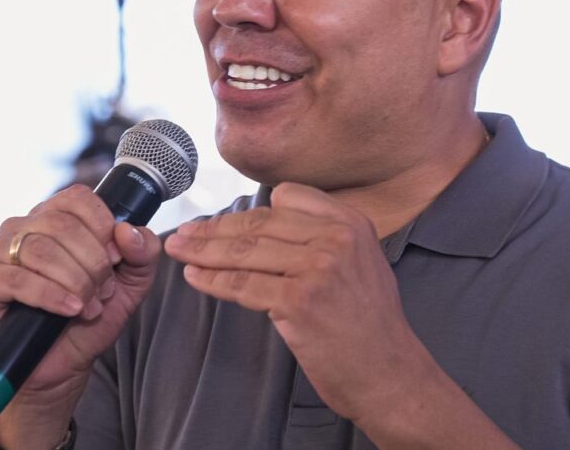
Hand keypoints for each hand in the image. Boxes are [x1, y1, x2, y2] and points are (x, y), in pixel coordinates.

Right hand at [0, 184, 161, 447]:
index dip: (103, 228)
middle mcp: (23, 225)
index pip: (78, 198)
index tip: (116, 260)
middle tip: (103, 292)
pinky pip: (14, 277)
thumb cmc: (90, 318)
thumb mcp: (131, 284)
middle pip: (62, 225)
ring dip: (74, 281)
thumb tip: (128, 231)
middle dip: (92, 263)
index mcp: (56, 216)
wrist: (63, 365)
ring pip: (39, 249)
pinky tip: (69, 310)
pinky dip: (49, 295)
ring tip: (88, 307)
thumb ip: (143, 253)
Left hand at [163, 181, 422, 422]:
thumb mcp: (359, 260)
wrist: (390, 373)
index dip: (248, 210)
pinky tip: (195, 277)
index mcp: (350, 220)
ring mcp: (318, 267)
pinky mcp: (299, 300)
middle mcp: (336, 236)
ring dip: (204, 251)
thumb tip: (263, 225)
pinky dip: (213, 281)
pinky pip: (242, 284)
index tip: (219, 221)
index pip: (286, 196)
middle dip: (214, 229)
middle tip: (184, 233)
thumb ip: (321, 236)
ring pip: (245, 251)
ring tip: (178, 251)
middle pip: (259, 223)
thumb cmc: (368, 323)